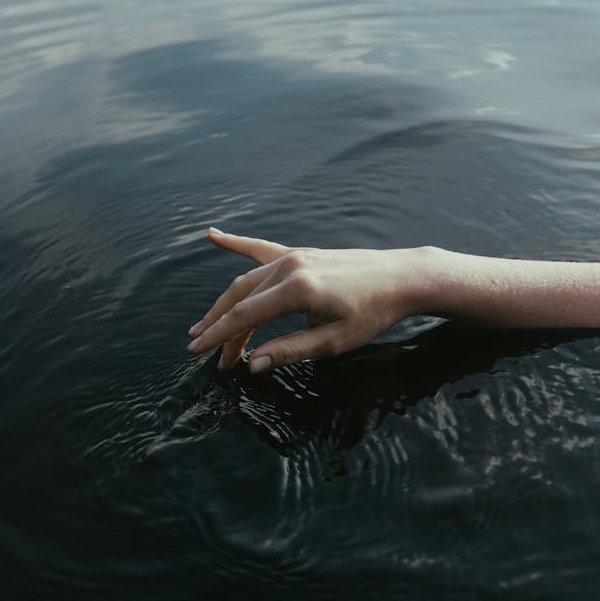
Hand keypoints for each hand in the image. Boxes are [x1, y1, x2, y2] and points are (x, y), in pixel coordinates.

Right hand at [187, 228, 430, 371]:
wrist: (401, 278)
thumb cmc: (372, 313)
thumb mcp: (333, 341)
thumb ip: (290, 351)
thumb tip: (254, 365)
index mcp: (297, 290)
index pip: (244, 316)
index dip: (218, 336)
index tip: (198, 352)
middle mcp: (289, 267)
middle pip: (239, 299)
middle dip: (219, 327)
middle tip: (204, 352)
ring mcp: (293, 256)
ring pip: (246, 281)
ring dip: (224, 304)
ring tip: (206, 326)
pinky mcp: (300, 253)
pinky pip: (260, 249)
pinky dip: (236, 244)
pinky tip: (213, 235)